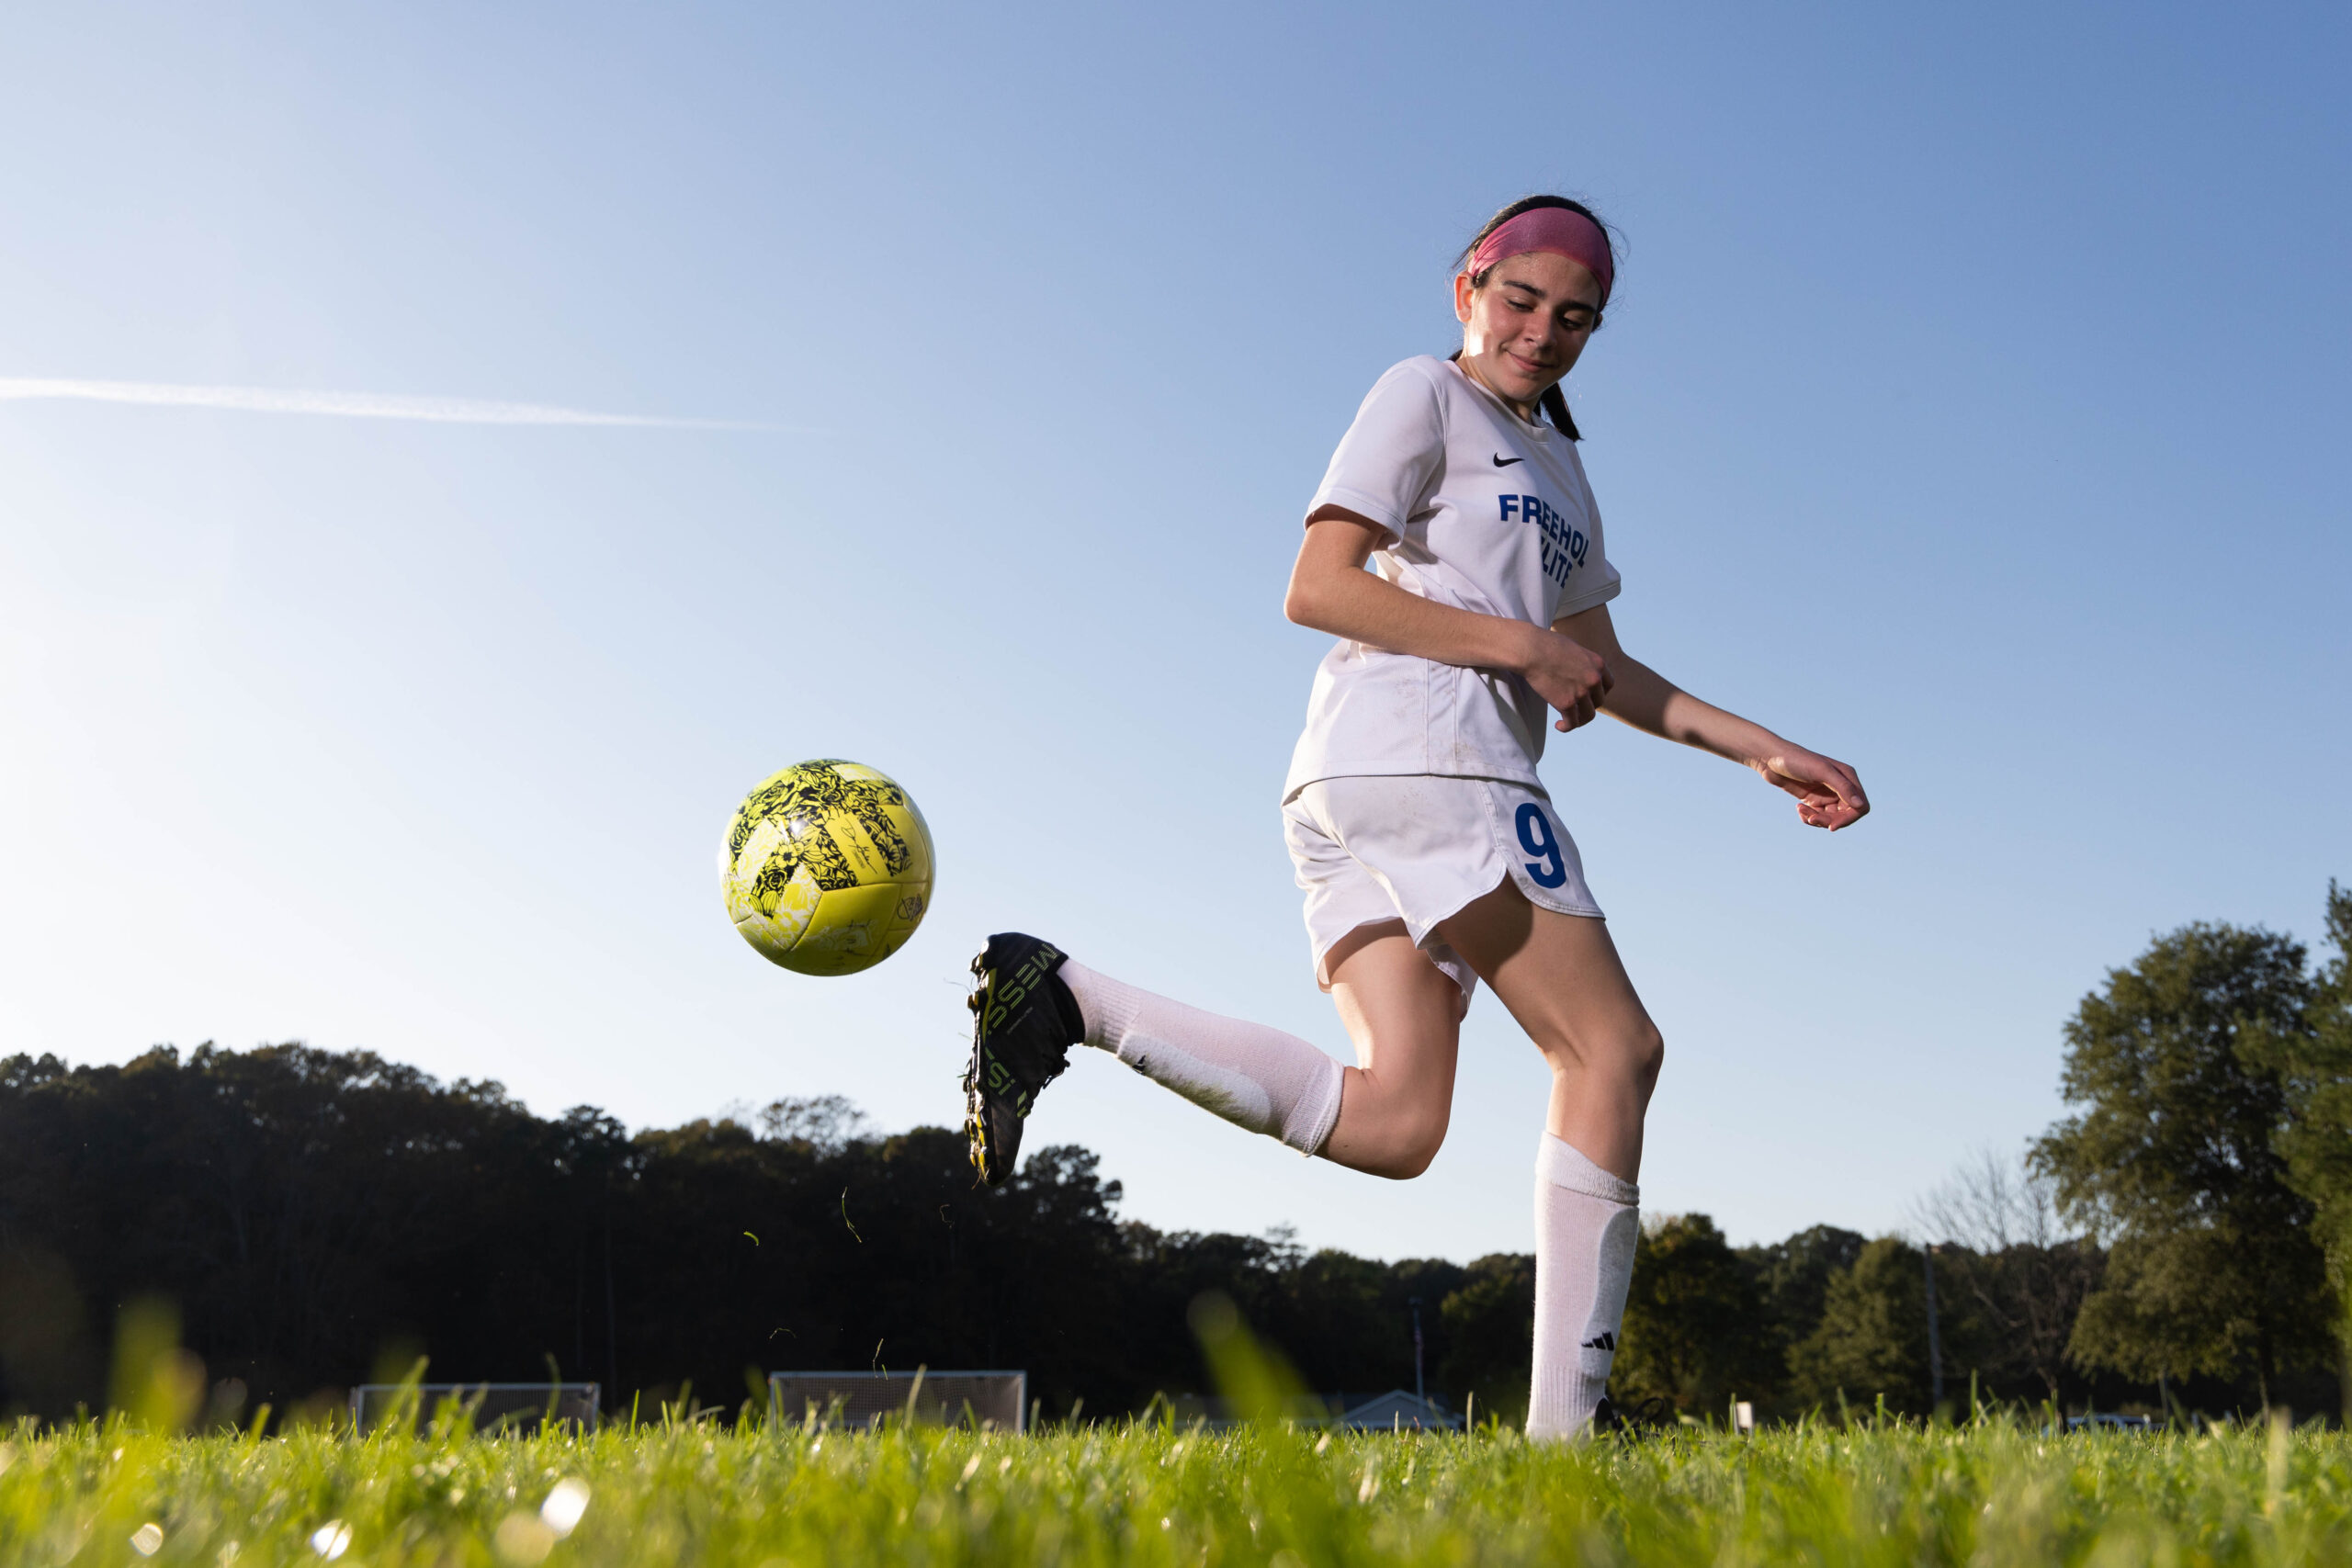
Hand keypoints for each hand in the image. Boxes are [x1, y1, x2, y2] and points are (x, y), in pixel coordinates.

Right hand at [1519, 626, 1613, 731]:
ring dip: (1579, 719)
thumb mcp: (1573, 649)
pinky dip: (1567, 727)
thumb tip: (1577, 672)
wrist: (1531, 650)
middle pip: (1599, 701)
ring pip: (1588, 715)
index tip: (1588, 695)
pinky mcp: (1566, 703)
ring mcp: (1581, 692)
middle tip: (1575, 706)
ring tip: (1568, 720)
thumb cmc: (1546, 644)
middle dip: (1588, 705)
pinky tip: (1559, 726)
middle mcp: (1594, 679)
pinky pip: (1572, 722)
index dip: (1599, 692)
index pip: (1608, 685)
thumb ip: (1581, 662)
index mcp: (1598, 663)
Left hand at [1754, 744, 1868, 830]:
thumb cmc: (1797, 760)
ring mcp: (1827, 794)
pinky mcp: (1813, 800)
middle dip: (1829, 820)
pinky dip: (1808, 817)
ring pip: (1830, 818)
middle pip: (1845, 815)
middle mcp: (1840, 787)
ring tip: (1801, 810)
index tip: (1831, 826)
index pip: (1860, 806)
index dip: (1849, 819)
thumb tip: (1859, 805)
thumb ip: (1842, 787)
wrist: (1771, 758)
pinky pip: (1817, 816)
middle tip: (1812, 818)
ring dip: (1817, 819)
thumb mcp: (1821, 771)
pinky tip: (1799, 807)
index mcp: (1847, 777)